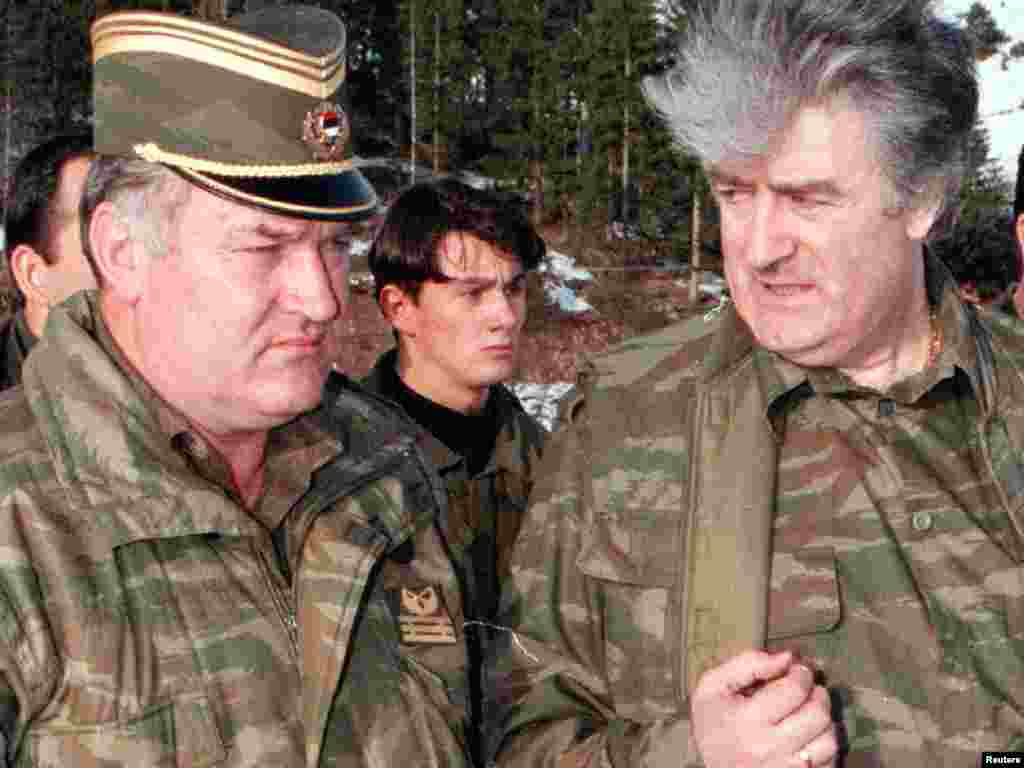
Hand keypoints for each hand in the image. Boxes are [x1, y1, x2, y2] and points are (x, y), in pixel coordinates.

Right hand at [690, 650, 836, 767]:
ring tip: (808, 713)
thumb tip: (786, 657)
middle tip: (807, 689)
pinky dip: (823, 746)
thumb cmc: (711, 725)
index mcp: (747, 719)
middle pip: (817, 714)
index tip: (797, 670)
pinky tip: (808, 737)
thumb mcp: (712, 687)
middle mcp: (770, 747)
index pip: (794, 689)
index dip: (801, 672)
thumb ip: (746, 664)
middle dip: (817, 694)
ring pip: (828, 740)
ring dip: (823, 721)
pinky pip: (829, 763)